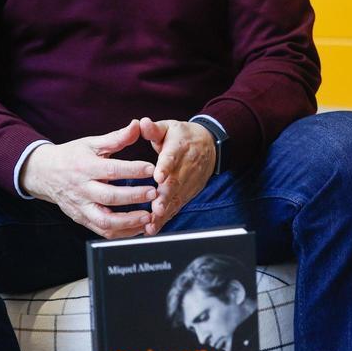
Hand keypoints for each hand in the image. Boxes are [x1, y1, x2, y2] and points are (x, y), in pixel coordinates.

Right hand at [19, 120, 156, 238]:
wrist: (44, 174)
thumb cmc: (72, 156)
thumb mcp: (92, 143)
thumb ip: (116, 137)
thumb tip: (137, 125)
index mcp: (85, 168)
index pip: (111, 170)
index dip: (133, 170)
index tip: (152, 169)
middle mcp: (82, 190)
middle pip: (109, 197)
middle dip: (134, 197)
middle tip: (154, 193)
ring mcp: (81, 207)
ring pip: (105, 221)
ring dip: (129, 221)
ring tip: (148, 217)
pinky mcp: (81, 219)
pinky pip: (102, 231)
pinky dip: (121, 233)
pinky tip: (138, 228)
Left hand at [139, 117, 216, 235]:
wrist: (209, 145)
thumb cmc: (182, 137)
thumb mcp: (168, 128)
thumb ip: (153, 129)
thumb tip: (142, 123)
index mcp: (179, 147)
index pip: (172, 157)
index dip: (166, 167)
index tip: (158, 176)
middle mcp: (186, 166)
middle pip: (176, 182)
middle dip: (165, 196)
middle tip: (156, 207)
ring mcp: (188, 181)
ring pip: (177, 197)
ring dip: (165, 210)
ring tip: (153, 222)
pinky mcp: (188, 192)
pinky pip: (177, 206)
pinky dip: (166, 217)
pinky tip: (153, 228)